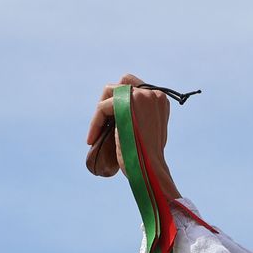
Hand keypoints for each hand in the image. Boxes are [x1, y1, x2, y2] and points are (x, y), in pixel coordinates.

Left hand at [85, 73, 179, 200]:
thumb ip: (139, 116)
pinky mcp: (125, 104)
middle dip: (109, 100)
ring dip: (101, 111)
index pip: (135, 87)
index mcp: (160, 99)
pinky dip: (95, 123)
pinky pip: (102, 108)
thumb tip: (119, 115)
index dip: (121, 101)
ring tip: (97, 132)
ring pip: (110, 91)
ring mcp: (140, 96)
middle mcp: (153, 94)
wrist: (150, 169)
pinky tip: (92, 139)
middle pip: (123, 82)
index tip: (112, 122)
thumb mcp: (147, 131)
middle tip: (103, 124)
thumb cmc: (147, 159)